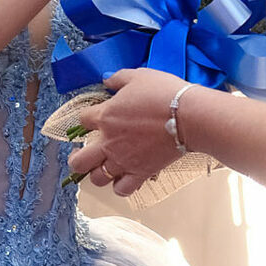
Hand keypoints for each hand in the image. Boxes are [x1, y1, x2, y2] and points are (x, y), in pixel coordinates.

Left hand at [67, 67, 188, 197]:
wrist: (188, 116)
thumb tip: (107, 80)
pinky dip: (120, 186)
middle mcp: (109, 142)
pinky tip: (123, 178)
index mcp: (105, 116)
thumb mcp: (138, 76)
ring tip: (103, 168)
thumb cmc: (164, 94)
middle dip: (77, 158)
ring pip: (97, 178)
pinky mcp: (140, 173)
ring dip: (97, 174)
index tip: (93, 118)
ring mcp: (123, 160)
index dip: (86, 119)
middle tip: (83, 154)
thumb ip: (118, 79)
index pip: (82, 120)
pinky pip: (122, 189)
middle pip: (79, 161)